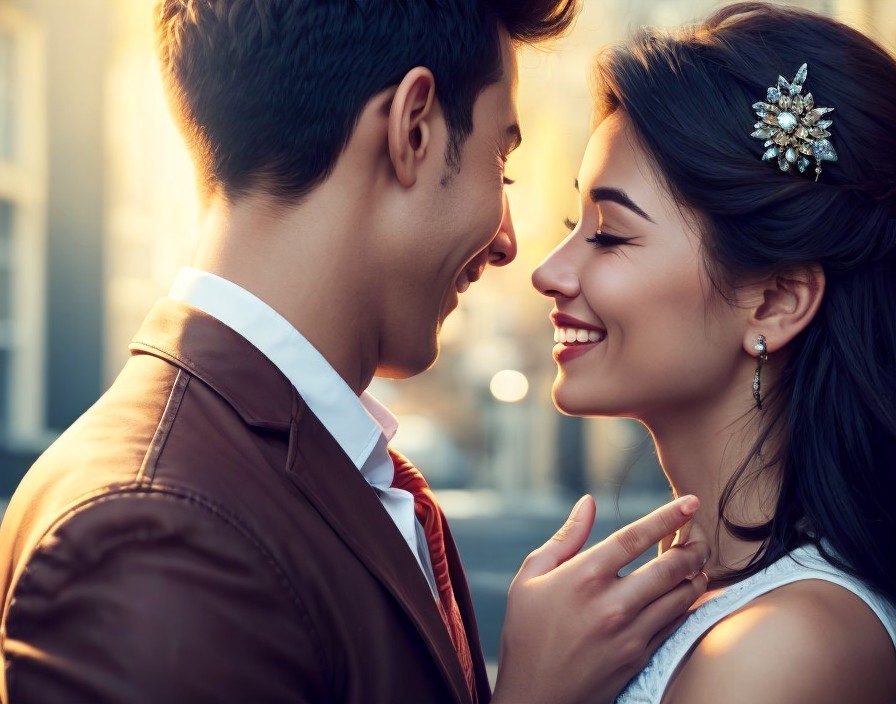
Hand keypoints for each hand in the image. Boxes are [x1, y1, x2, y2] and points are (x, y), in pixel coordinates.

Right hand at [492, 495, 708, 703]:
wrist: (534, 698)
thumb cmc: (525, 633)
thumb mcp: (530, 579)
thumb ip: (565, 538)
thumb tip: (588, 502)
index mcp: (583, 577)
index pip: (635, 537)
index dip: (667, 516)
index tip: (690, 502)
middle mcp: (611, 603)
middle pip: (670, 566)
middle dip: (692, 546)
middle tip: (699, 533)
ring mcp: (630, 634)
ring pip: (681, 596)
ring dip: (695, 574)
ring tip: (698, 561)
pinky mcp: (639, 657)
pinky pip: (675, 623)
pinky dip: (687, 603)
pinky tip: (687, 592)